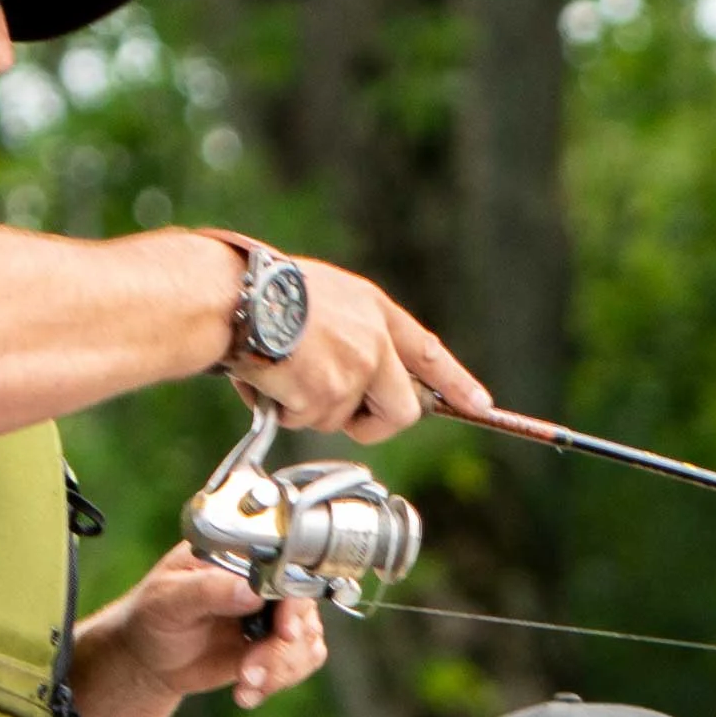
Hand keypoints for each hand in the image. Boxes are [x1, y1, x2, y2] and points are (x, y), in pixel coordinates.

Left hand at [72, 558, 328, 716]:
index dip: (293, 600)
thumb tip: (250, 590)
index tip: (285, 631)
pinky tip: (246, 692)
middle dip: (282, 647)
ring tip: (244, 684)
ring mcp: (272, 613)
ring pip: (307, 641)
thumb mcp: (168, 599)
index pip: (284, 566)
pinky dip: (278, 682)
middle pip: (303, 608)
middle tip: (251, 670)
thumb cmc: (152, 616)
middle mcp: (263, 580)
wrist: (150, 658)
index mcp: (239, 555)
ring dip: (279, 669)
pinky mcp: (275, 644)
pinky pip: (301, 662)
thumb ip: (208, 590)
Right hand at [239, 250, 488, 441]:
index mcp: (373, 310)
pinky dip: (283, 409)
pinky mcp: (329, 390)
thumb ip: (352, 334)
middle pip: (401, 411)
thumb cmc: (262, 292)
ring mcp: (355, 367)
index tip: (481, 405)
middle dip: (373, 424)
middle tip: (335, 411)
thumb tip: (357, 381)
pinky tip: (267, 376)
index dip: (456, 382)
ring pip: (341, 419)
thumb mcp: (323, 298)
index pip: (428, 353)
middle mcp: (374, 340)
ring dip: (307, 407)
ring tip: (280, 368)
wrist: (235, 295)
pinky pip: (307, 420)